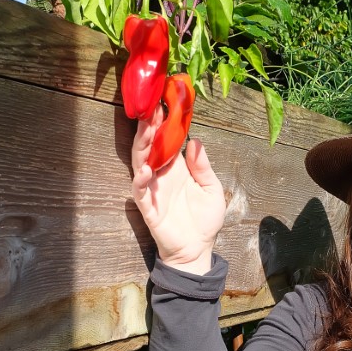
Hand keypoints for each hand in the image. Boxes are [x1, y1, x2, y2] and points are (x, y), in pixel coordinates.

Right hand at [131, 109, 225, 273]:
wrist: (197, 250)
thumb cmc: (204, 220)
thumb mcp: (212, 188)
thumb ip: (203, 166)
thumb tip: (195, 141)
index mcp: (177, 168)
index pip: (167, 139)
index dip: (165, 121)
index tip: (165, 100)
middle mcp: (161, 174)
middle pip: (150, 145)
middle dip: (150, 126)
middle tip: (151, 106)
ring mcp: (152, 189)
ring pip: (140, 161)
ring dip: (142, 145)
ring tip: (146, 129)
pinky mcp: (147, 207)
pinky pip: (139, 191)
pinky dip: (140, 180)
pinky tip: (145, 169)